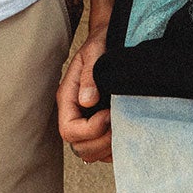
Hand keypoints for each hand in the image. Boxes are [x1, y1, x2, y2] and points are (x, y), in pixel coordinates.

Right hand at [58, 25, 111, 163]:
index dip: (90, 129)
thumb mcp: (95, 51)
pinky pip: (102, 152)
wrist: (109, 39)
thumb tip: (87, 101)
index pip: (69, 129)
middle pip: (78, 147)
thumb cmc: (101, 43)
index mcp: (68, 97)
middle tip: (118, 123)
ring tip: (122, 127)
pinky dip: (113, 150)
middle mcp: (74, 113)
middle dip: (100, 141)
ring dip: (107, 147)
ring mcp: (86, 122)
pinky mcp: (99, 127)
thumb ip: (90, 74)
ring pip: (89, 153)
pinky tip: (125, 133)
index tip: (108, 114)